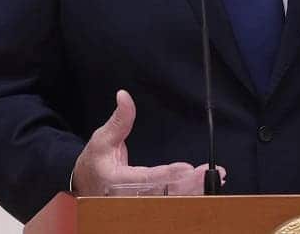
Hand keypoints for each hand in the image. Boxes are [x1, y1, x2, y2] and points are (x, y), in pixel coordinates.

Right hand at [71, 89, 225, 195]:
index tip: (186, 168)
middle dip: (187, 186)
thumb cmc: (94, 162)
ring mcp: (137, 204)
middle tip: (207, 175)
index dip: (167, 176)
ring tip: (214, 180)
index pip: (145, 180)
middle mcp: (128, 197)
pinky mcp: (147, 204)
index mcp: (116, 181)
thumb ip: (119, 120)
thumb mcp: (102, 139)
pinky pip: (169, 202)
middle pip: (162, 194)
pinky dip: (188, 195)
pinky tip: (205, 188)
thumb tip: (124, 95)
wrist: (85, 186)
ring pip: (168, 201)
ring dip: (192, 191)